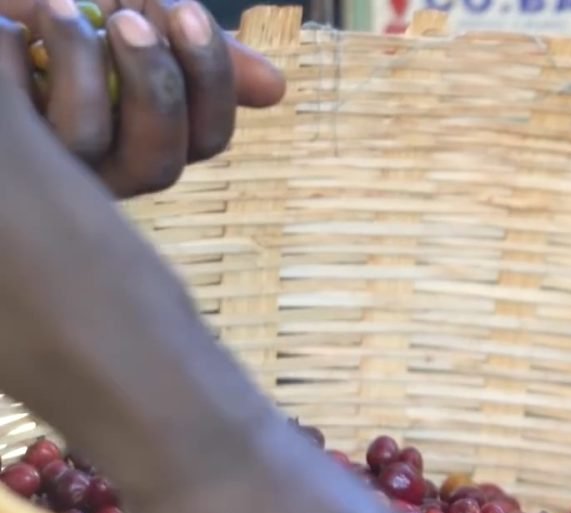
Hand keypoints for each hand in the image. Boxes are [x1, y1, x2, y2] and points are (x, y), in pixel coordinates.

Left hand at [0, 0, 285, 196]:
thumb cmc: (60, 15)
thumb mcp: (133, 19)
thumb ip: (191, 48)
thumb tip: (276, 88)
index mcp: (155, 140)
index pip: (208, 135)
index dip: (208, 78)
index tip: (184, 9)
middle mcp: (110, 170)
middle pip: (159, 163)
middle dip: (153, 85)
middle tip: (128, 19)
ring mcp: (53, 170)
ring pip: (88, 142)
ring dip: (81, 63)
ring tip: (58, 7)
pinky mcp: (14, 153)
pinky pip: (22, 124)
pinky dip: (17, 60)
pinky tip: (9, 30)